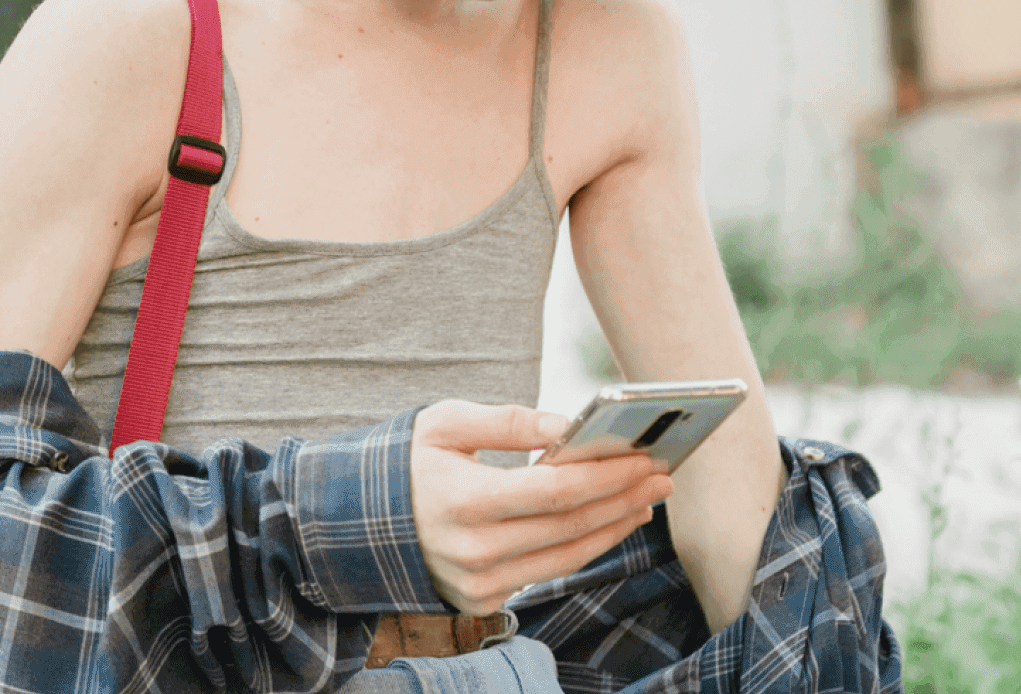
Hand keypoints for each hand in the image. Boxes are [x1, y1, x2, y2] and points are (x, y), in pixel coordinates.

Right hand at [408, 400, 673, 615]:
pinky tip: (604, 524)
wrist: (358, 522)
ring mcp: (478, 582)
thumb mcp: (443, 423)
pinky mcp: (482, 599)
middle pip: (571, 525)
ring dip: (613, 528)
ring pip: (567, 556)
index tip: (645, 457)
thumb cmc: (407, 461)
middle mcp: (474, 550)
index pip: (555, 490)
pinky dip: (581, 547)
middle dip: (623, 498)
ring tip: (644, 500)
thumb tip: (567, 424)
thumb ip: (506, 421)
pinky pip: (546, 571)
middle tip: (661, 475)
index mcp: (463, 501)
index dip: (606, 475)